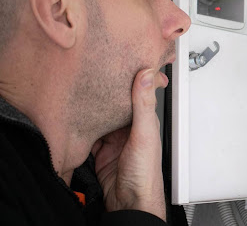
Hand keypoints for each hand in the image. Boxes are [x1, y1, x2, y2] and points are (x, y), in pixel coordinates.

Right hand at [92, 69, 167, 220]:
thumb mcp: (144, 134)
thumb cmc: (145, 174)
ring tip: (82, 95)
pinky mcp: (101, 153)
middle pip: (115, 106)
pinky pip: (90, 136)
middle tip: (92, 76)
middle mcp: (130, 129)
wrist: (130, 203)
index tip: (117, 63)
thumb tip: (147, 74)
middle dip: (105, 94)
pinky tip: (78, 120)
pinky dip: (84, 129)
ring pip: (102, 119)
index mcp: (144, 121)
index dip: (127, 80)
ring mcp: (115, 141)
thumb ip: (143, 105)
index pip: (135, 94)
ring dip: (93, 111)